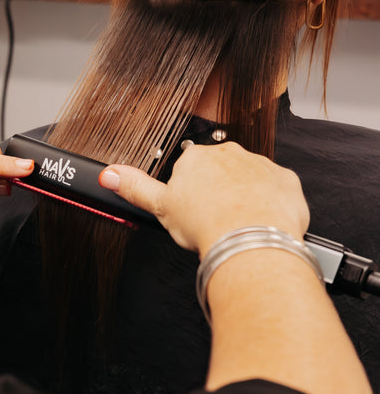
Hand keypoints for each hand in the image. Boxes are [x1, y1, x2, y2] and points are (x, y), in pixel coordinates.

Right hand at [100, 142, 309, 256]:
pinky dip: (273, 206)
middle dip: (221, 194)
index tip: (195, 212)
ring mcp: (260, 166)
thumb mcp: (160, 207)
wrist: (248, 238)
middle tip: (216, 221)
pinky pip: (278, 191)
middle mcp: (230, 155)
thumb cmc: (206, 223)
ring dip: (247, 199)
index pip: (192, 171)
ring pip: (252, 182)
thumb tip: (109, 175)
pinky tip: (263, 223)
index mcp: (197, 158)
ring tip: (240, 227)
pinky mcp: (286, 181)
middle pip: (223, 173)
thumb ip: (135, 187)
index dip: (192, 196)